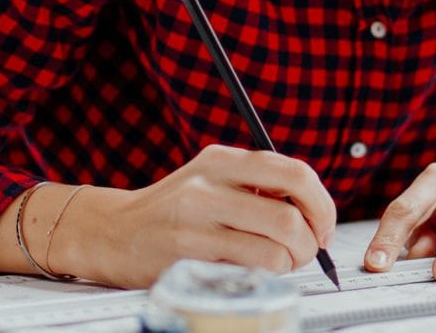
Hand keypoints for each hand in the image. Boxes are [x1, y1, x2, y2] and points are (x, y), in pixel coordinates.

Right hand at [43, 145, 336, 287]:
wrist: (112, 232)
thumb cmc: (173, 210)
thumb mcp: (211, 179)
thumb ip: (257, 184)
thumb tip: (316, 209)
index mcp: (222, 159)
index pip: (294, 173)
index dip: (322, 204)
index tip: (323, 226)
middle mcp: (209, 185)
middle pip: (290, 218)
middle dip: (311, 244)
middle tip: (306, 252)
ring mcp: (196, 221)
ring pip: (274, 249)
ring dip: (289, 264)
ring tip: (277, 263)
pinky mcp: (187, 256)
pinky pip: (248, 271)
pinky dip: (263, 275)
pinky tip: (250, 271)